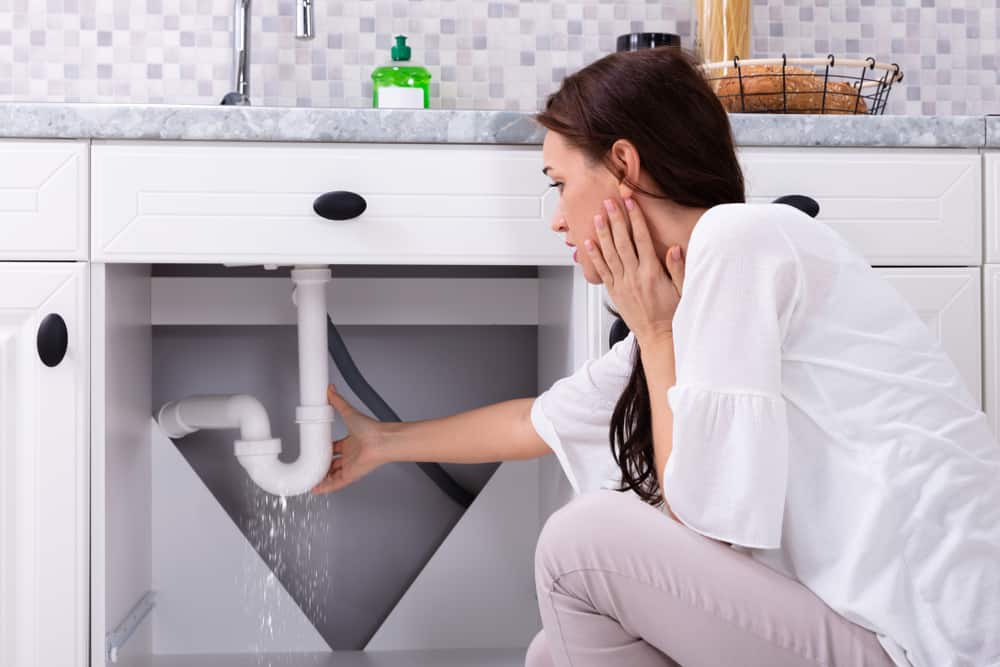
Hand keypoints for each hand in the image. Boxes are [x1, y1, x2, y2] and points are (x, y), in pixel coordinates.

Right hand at [311, 384, 389, 494]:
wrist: (382, 441)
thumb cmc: (371, 429)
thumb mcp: (348, 412)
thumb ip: (338, 402)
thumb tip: (331, 390)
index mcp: (350, 442)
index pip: (334, 448)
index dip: (324, 449)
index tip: (315, 449)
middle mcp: (350, 455)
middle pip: (332, 463)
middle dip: (321, 465)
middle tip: (310, 465)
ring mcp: (350, 466)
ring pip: (333, 475)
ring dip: (321, 477)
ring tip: (309, 479)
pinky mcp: (351, 475)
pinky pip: (336, 484)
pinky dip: (326, 487)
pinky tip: (316, 488)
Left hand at [585, 197, 685, 341]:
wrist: (658, 337)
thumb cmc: (672, 314)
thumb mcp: (683, 290)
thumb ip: (678, 268)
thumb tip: (675, 248)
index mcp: (652, 273)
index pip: (642, 239)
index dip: (636, 219)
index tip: (631, 203)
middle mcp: (634, 277)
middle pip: (622, 242)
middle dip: (615, 220)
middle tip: (608, 203)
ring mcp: (622, 284)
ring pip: (609, 254)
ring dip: (603, 234)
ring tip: (597, 217)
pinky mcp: (615, 292)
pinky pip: (602, 271)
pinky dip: (594, 256)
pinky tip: (588, 244)